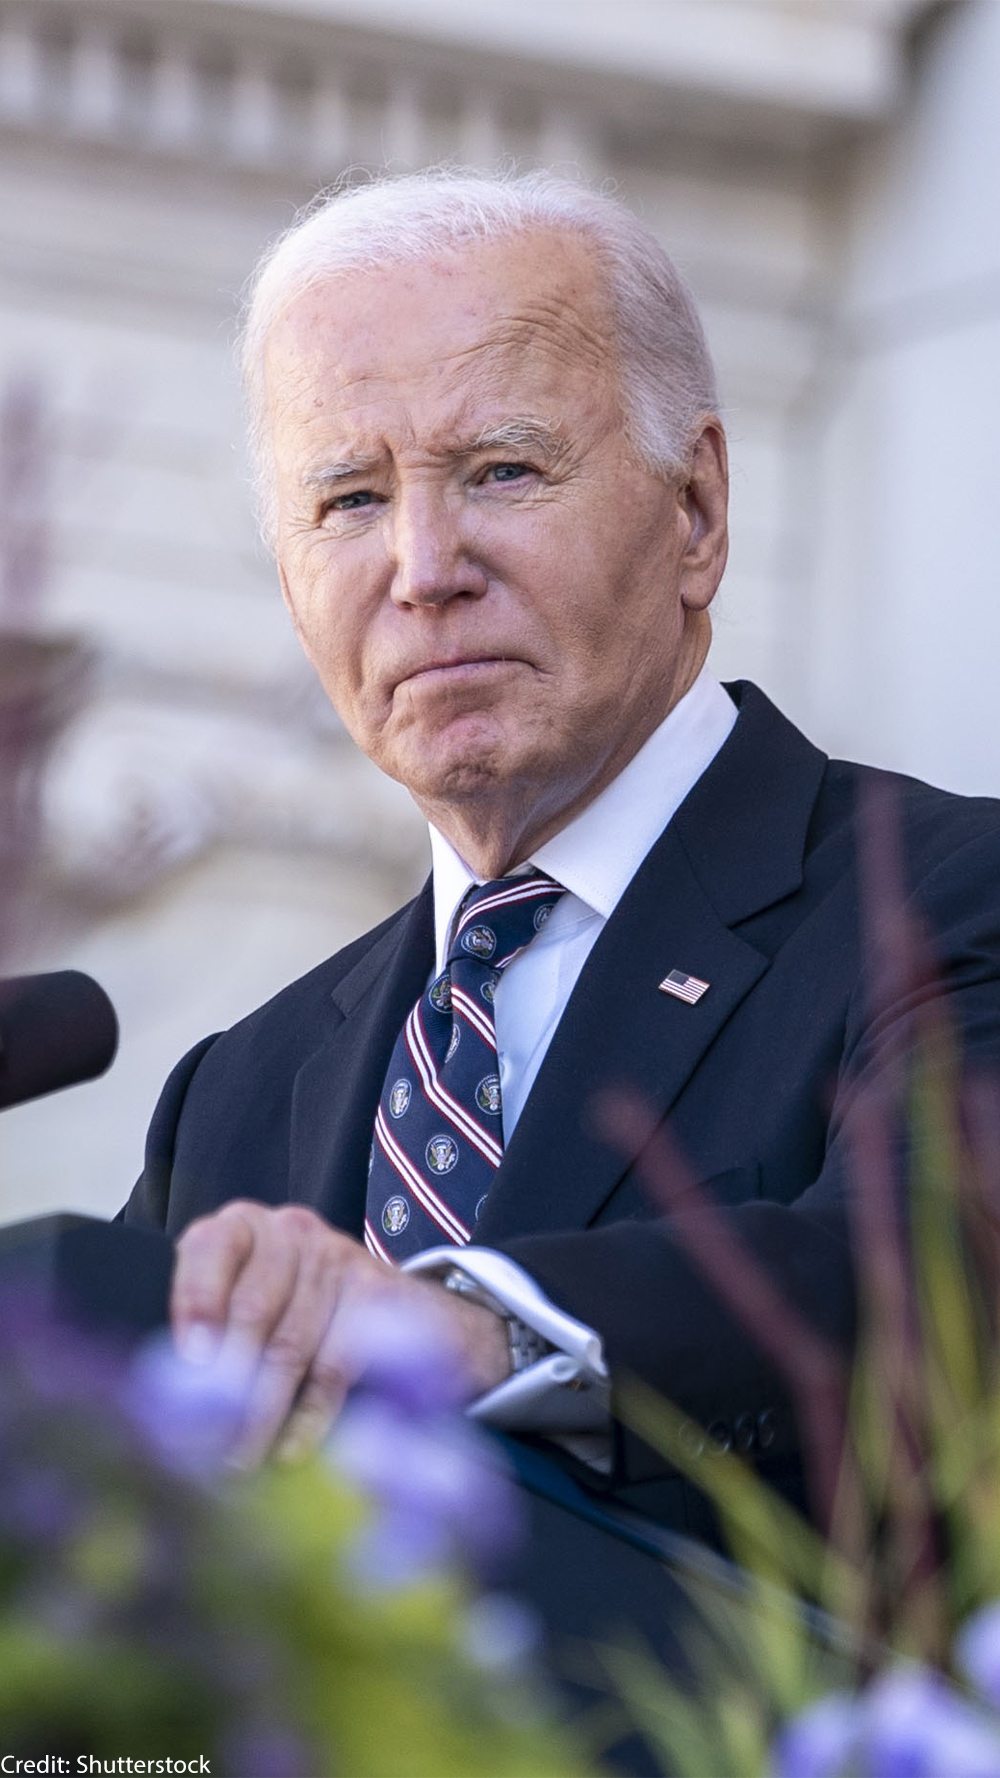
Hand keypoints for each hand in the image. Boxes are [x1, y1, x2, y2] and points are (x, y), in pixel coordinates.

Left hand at [170, 1200, 510, 1466]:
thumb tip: (171, 1396)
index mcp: (239, 1226)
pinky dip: (309, 1416)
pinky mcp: (376, 1293)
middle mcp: (287, 1230)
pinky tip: (288, 1451)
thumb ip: (209, 1331)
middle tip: (203, 1446)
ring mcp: (336, 1256)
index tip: (190, 1365)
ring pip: (290, 1345)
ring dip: (261, 1414)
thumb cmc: (290, 1309)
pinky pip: (335, 1365)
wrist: (389, 1305)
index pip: (210, 1250)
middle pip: (252, 1309)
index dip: (196, 1305)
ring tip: (238, 1461)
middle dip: (226, 1385)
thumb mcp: (243, 1302)